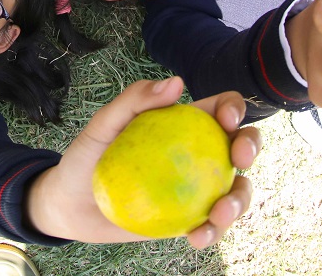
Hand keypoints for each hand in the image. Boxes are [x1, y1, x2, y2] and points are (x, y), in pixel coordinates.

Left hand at [26, 77, 258, 248]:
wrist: (70, 205)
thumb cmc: (86, 157)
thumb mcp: (103, 124)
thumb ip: (135, 100)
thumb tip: (176, 83)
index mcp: (182, 125)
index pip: (219, 109)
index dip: (234, 108)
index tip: (227, 120)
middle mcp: (196, 154)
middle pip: (239, 145)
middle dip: (252, 148)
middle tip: (239, 161)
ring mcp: (196, 189)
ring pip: (236, 189)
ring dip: (240, 201)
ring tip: (218, 215)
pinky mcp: (188, 220)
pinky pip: (211, 226)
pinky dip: (213, 232)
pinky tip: (197, 238)